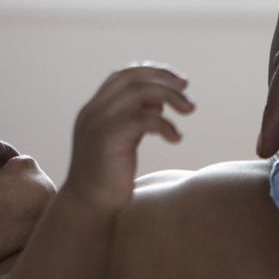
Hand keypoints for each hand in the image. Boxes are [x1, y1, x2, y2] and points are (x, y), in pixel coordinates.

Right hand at [67, 65, 194, 211]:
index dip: (151, 71)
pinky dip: (165, 124)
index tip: (177, 80)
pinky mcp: (107, 139)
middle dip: (163, 77)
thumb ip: (136, 117)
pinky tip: (176, 138)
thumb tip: (160, 99)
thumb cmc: (110, 176)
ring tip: (189, 110)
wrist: (89, 207)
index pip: (123, 75)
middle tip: (187, 87)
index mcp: (95, 109)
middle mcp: (93, 111)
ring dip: (169, 96)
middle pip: (131, 77)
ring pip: (138, 93)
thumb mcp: (125, 140)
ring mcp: (97, 123)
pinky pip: (143, 120)